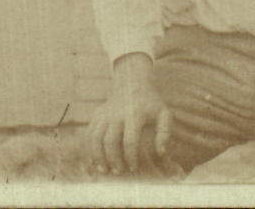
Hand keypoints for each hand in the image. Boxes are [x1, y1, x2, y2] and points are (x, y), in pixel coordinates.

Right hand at [85, 54, 175, 175]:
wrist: (133, 82)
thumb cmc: (151, 103)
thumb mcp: (164, 113)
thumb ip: (165, 132)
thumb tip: (160, 153)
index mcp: (134, 114)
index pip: (130, 140)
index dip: (131, 157)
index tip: (134, 168)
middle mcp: (117, 113)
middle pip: (110, 141)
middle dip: (113, 160)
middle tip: (118, 172)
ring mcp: (105, 113)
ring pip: (95, 137)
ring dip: (97, 156)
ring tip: (104, 170)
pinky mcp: (97, 114)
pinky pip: (89, 132)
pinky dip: (89, 148)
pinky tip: (94, 159)